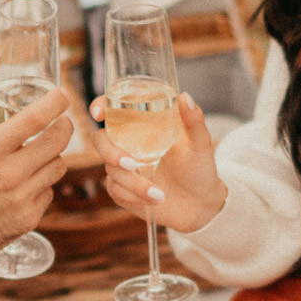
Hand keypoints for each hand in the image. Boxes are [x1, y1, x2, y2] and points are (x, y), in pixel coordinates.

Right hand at [0, 77, 71, 263]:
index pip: (36, 118)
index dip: (55, 102)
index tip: (61, 95)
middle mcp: (9, 174)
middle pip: (58, 141)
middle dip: (64, 126)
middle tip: (60, 122)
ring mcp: (21, 199)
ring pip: (58, 167)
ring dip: (53, 155)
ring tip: (39, 152)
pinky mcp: (27, 219)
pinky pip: (49, 192)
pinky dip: (42, 184)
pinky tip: (26, 182)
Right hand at [90, 91, 226, 232]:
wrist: (200, 204)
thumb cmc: (200, 168)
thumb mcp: (200, 143)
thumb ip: (194, 120)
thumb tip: (185, 96)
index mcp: (144, 125)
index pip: (114, 108)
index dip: (100, 105)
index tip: (99, 113)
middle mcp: (128, 143)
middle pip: (100, 140)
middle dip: (111, 153)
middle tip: (131, 164)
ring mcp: (123, 166)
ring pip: (111, 170)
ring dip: (134, 184)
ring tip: (160, 195)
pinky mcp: (122, 189)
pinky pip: (116, 190)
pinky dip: (135, 196)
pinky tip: (155, 200)